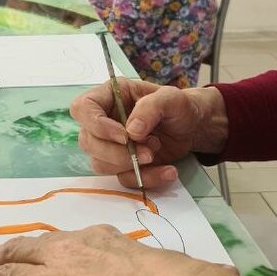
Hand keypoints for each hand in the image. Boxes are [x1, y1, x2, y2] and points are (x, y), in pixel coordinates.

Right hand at [69, 81, 226, 186]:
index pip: (83, 108)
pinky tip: (167, 171)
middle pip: (88, 142)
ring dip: (129, 165)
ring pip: (100, 164)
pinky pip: (123, 179)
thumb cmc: (179, 106)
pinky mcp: (123, 165)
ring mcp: (111, 145)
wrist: (193, 128)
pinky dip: (146, 179)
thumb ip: (150, 108)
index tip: (123, 136)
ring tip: (157, 154)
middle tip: (148, 152)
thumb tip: (131, 131)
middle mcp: (104, 120)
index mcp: (109, 96)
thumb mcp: (171, 98)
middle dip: (117, 153)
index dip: (96, 125)